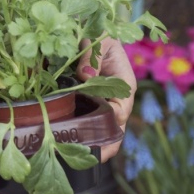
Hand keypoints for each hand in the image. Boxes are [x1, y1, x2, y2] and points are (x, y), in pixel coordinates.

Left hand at [77, 36, 136, 161]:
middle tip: (93, 159)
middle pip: (115, 129)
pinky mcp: (90, 104)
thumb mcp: (100, 41)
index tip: (97, 133)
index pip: (120, 110)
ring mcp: (104, 104)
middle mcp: (116, 100)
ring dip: (95, 144)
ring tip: (78, 157)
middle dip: (106, 146)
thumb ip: (93, 57)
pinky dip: (84, 135)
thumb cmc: (102, 37)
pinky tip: (69, 144)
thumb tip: (85, 75)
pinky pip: (90, 123)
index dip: (110, 123)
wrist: (97, 34)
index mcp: (123, 86)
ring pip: (104, 131)